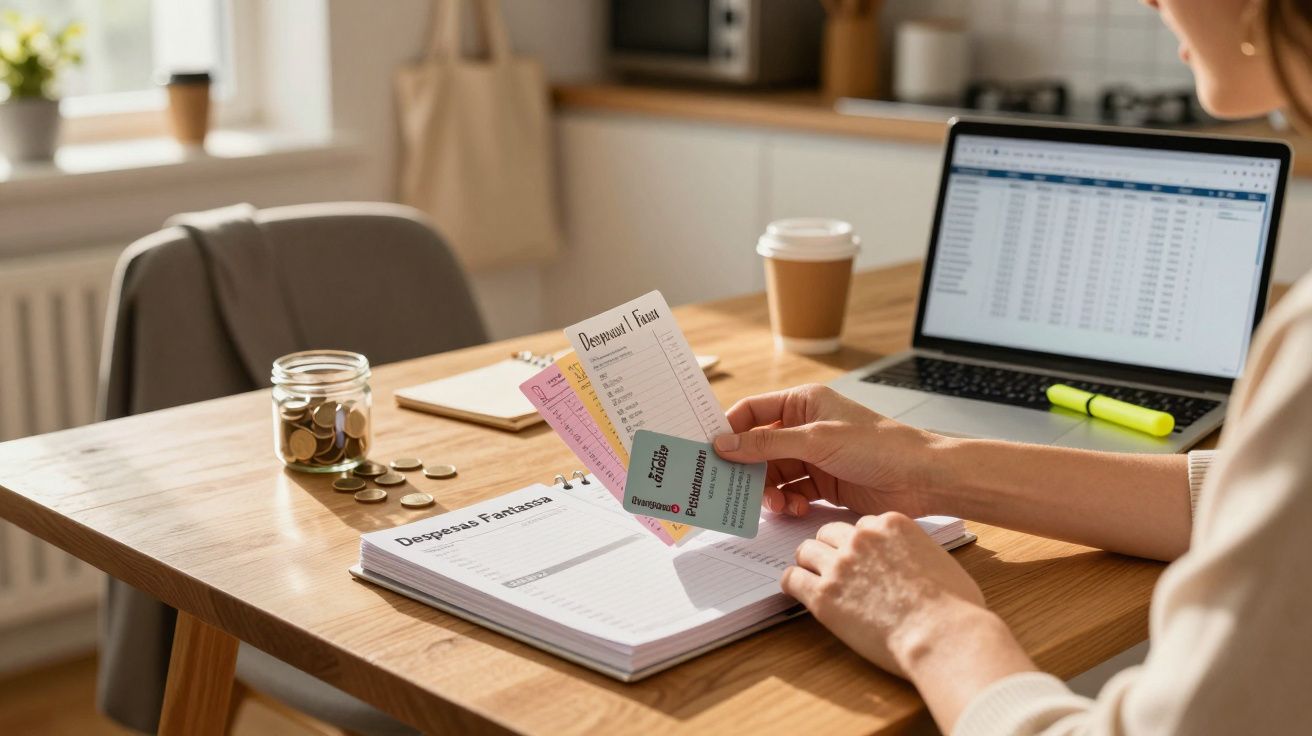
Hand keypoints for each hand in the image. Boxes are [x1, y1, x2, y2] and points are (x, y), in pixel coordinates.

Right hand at [713, 384, 947, 517]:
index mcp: (803, 402)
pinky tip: (794, 507)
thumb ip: (766, 444)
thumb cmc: (878, 446)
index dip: (730, 429)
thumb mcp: (815, 440)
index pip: (753, 411)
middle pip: (758, 447)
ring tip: (775, 503)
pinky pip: (790, 491)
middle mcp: (805, 427)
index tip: (711, 450)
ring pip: (772, 473)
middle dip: (747, 467)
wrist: (921, 478)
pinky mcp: (823, 483)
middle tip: (732, 487)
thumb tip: (724, 444)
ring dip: (768, 489)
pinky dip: (786, 501)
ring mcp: (813, 456)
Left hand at [782, 512, 989, 676]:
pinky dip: (793, 584)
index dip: (861, 545)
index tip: (863, 560)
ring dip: (810, 565)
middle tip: (836, 570)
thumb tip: (918, 563)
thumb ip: (919, 552)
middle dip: (831, 549)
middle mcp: (862, 538)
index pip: (862, 525)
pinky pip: (791, 578)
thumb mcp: (942, 561)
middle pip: (829, 532)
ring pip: (806, 550)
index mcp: (892, 524)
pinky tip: (800, 593)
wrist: (943, 636)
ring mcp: (840, 564)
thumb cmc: (955, 608)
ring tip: (815, 581)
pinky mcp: (823, 594)